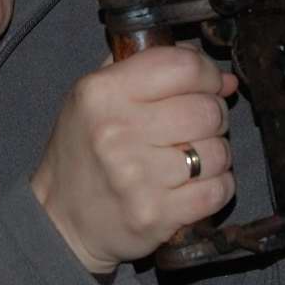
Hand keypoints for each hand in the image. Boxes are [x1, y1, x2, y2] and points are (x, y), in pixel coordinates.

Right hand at [31, 45, 238, 274]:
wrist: (61, 218)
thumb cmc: (86, 150)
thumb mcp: (98, 95)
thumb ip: (151, 69)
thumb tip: (223, 78)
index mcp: (102, 92)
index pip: (184, 66)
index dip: (208, 74)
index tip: (209, 85)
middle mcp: (117, 131)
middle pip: (207, 110)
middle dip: (213, 117)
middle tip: (195, 128)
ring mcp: (136, 177)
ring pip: (218, 151)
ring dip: (214, 155)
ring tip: (190, 159)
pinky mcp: (155, 214)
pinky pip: (218, 190)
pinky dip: (216, 187)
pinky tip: (194, 185)